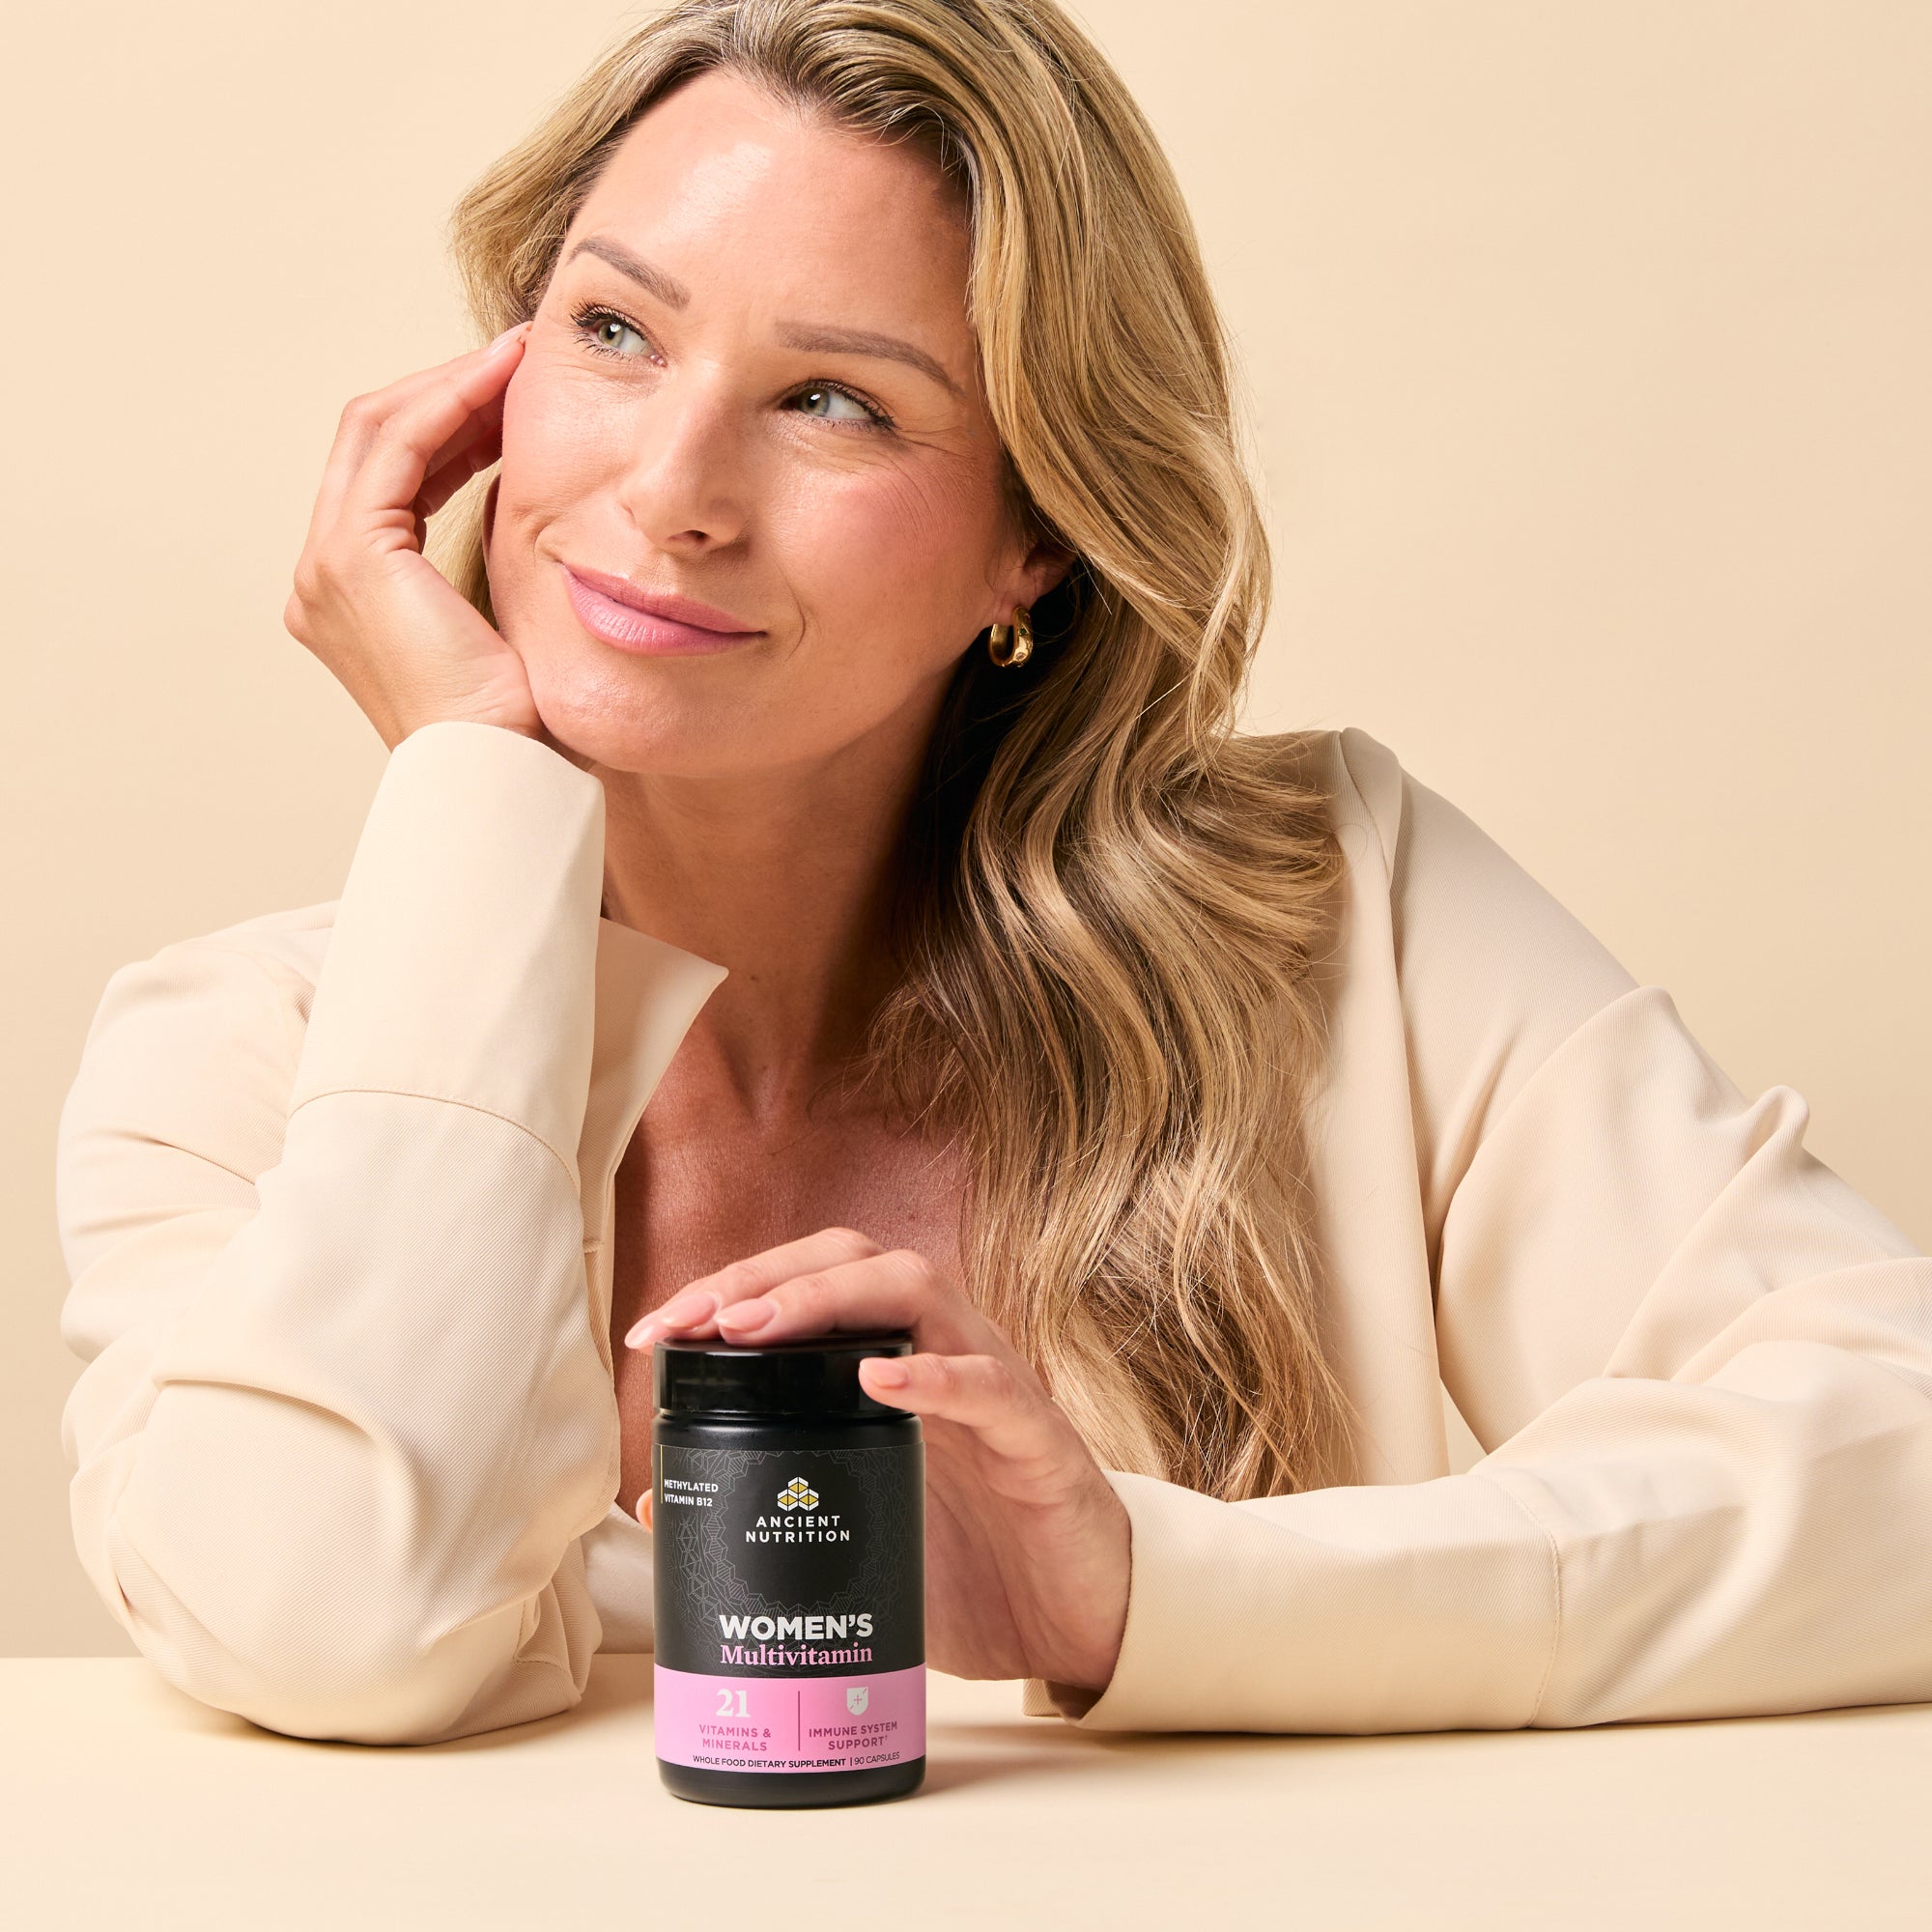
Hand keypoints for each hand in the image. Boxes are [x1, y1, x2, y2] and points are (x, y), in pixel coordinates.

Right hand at [284, 321, 553, 751]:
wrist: (503, 777)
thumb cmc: (522, 731)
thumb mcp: (507, 631)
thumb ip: (498, 570)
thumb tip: (549, 515)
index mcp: (352, 598)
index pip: (390, 475)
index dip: (451, 422)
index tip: (515, 394)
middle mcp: (321, 579)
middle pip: (373, 440)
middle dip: (447, 392)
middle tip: (519, 361)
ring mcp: (326, 567)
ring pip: (378, 430)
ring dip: (449, 385)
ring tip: (517, 359)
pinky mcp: (352, 558)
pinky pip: (396, 447)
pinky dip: (449, 404)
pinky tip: (502, 382)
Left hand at [624, 1227, 1130, 1695]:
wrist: (1075, 1628)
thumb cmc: (967, 1567)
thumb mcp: (852, 1531)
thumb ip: (770, 1505)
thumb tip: (658, 1501)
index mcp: (890, 1366)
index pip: (808, 1284)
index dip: (729, 1290)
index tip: (656, 1331)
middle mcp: (939, 1352)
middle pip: (855, 1259)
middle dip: (764, 1276)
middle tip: (695, 1321)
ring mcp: (992, 1386)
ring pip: (917, 1290)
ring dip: (828, 1297)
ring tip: (755, 1328)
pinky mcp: (1039, 1439)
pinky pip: (991, 1385)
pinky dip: (934, 1376)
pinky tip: (880, 1380)